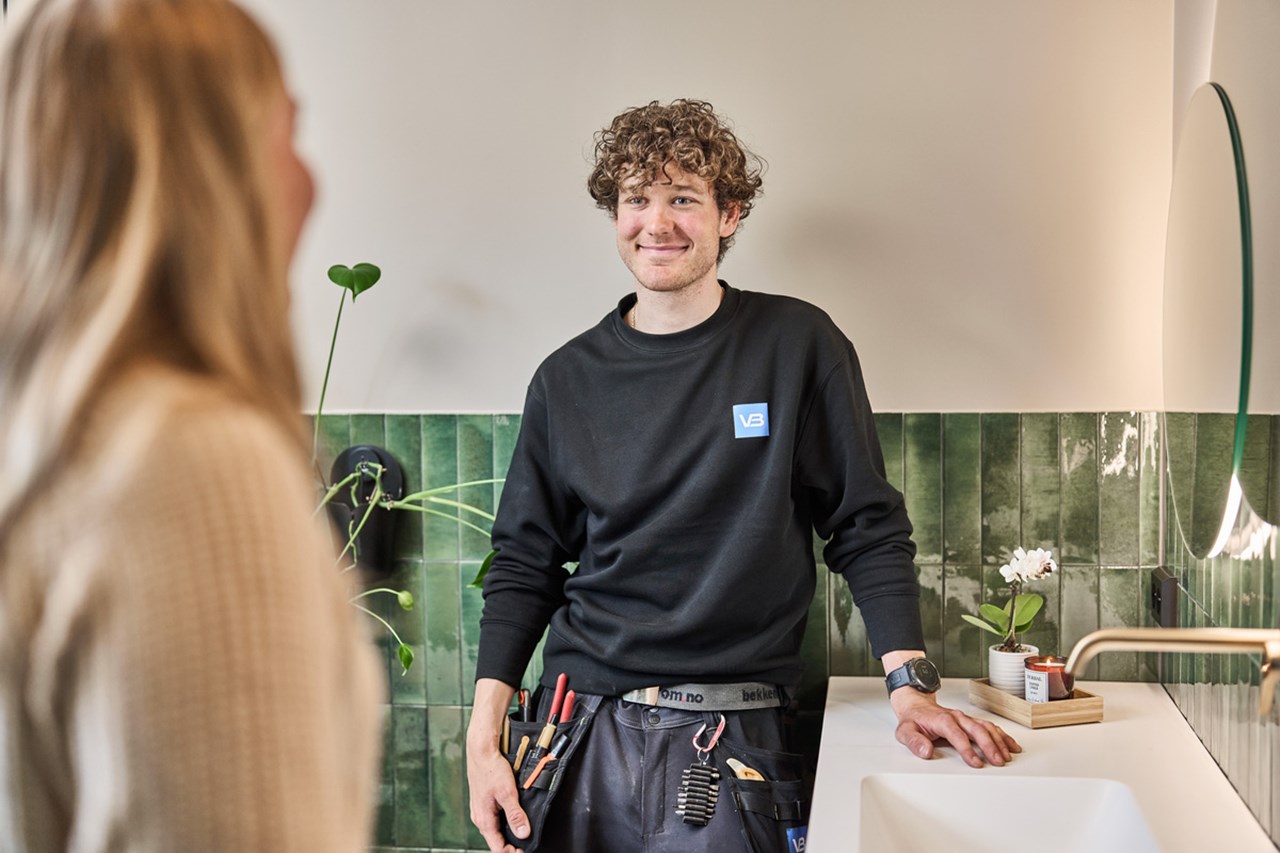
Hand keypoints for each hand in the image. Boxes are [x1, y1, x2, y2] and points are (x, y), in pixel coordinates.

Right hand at [467, 678, 526, 852]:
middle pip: (496, 840)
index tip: (524, 852)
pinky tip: (516, 816)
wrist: (481, 749)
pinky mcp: (485, 801)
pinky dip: (506, 821)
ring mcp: (482, 809)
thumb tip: (523, 834)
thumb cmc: (490, 768)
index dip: (511, 852)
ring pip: (496, 828)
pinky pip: (496, 817)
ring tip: (524, 832)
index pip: (497, 847)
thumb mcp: (507, 793)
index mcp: (483, 819)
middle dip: (511, 844)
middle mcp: (480, 817)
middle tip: (526, 845)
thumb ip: (515, 815)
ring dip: (509, 832)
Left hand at [889, 688, 1020, 767]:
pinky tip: (1011, 746)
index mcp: (942, 720)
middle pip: (976, 730)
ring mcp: (965, 719)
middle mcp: (956, 718)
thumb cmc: (913, 720)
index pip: (957, 735)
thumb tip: (925, 752)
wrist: (916, 705)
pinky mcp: (970, 721)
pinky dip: (1002, 736)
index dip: (967, 750)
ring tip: (1007, 756)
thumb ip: (914, 742)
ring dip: (998, 741)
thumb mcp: (905, 731)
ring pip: (986, 727)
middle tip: (997, 762)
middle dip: (989, 746)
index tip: (976, 763)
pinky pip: (990, 727)